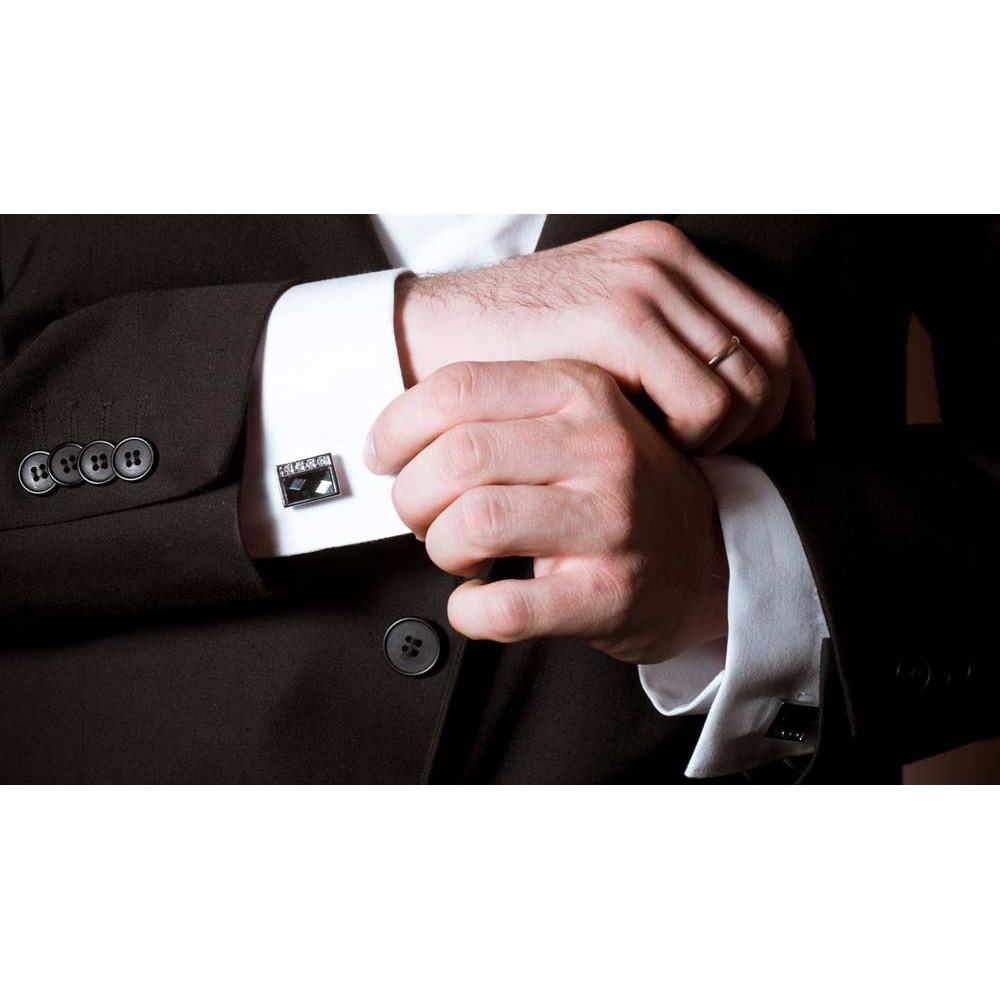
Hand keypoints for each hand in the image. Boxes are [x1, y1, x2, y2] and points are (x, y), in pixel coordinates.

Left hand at [366, 359, 728, 662]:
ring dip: (440, 548)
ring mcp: (609, 521)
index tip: (386, 456)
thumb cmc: (621, 487)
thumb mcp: (578, 417)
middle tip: (419, 514)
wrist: (709, 553)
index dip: (397, 427)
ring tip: (459, 554)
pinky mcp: (608, 593)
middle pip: (456, 458)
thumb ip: (501, 410)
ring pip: (473, 524)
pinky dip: (468, 610)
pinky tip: (478, 601)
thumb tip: (395, 434)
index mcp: (580, 391)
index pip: (457, 388)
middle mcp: (599, 447)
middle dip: (411, 496)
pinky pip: (503, 606)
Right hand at [394, 220, 814, 453]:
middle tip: (732, 458)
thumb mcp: (598, 342)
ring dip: (724, 433)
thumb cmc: (511, 358)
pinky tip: (646, 443)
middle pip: (770, 350)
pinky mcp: (615, 318)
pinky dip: (689, 435)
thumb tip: (730, 405)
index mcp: (667, 260)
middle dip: (766, 418)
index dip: (792, 389)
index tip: (789, 438)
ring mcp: (643, 284)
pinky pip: (698, 398)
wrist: (430, 341)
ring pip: (744, 379)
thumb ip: (660, 352)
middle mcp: (665, 261)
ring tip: (676, 451)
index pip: (770, 324)